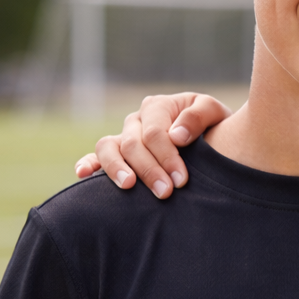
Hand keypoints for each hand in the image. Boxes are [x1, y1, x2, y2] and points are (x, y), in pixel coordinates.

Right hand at [73, 93, 232, 198]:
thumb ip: (199, 117)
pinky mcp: (117, 153)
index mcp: (159, 106)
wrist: (215, 140)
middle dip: (149, 169)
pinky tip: (83, 174)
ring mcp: (124, 136)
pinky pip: (97, 155)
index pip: (156, 132)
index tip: (181, 180)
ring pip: (108, 147)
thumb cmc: (215, 127)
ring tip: (129, 186)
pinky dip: (88, 163)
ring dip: (116, 168)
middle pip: (133, 144)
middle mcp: (137, 121)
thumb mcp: (215, 114)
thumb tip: (177, 136)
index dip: (167, 156)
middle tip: (165, 192)